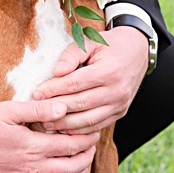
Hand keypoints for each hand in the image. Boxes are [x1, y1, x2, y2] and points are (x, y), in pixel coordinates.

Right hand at [0, 99, 98, 172]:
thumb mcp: (7, 110)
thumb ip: (37, 110)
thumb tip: (64, 107)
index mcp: (33, 147)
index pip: (71, 146)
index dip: (86, 140)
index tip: (92, 132)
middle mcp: (32, 169)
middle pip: (73, 168)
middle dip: (87, 157)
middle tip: (91, 147)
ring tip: (83, 164)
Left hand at [30, 26, 148, 133]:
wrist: (137, 51)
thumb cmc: (109, 46)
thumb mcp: (90, 42)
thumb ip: (71, 54)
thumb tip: (56, 71)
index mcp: (108, 71)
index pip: (74, 84)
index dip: (53, 89)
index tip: (36, 93)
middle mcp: (117, 90)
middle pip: (79, 104)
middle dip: (55, 108)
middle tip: (36, 110)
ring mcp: (120, 104)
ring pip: (88, 119)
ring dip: (65, 124)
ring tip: (46, 123)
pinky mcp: (120, 112)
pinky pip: (97, 125)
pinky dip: (79, 130)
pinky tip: (63, 129)